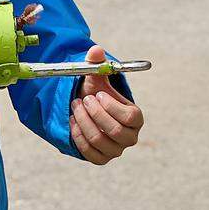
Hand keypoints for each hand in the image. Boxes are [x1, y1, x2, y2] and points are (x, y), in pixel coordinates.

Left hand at [69, 48, 142, 164]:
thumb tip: (95, 50)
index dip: (111, 107)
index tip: (97, 95)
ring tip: (75, 107)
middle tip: (82, 100)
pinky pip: (89, 151)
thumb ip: (98, 64)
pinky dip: (78, 135)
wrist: (88, 112)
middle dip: (94, 114)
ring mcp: (116, 150)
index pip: (129, 117)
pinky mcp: (101, 159)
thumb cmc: (97, 95)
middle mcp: (130, 137)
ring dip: (83, 122)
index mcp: (136, 118)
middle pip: (114, 131)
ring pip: (99, 140)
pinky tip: (72, 121)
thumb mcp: (98, 79)